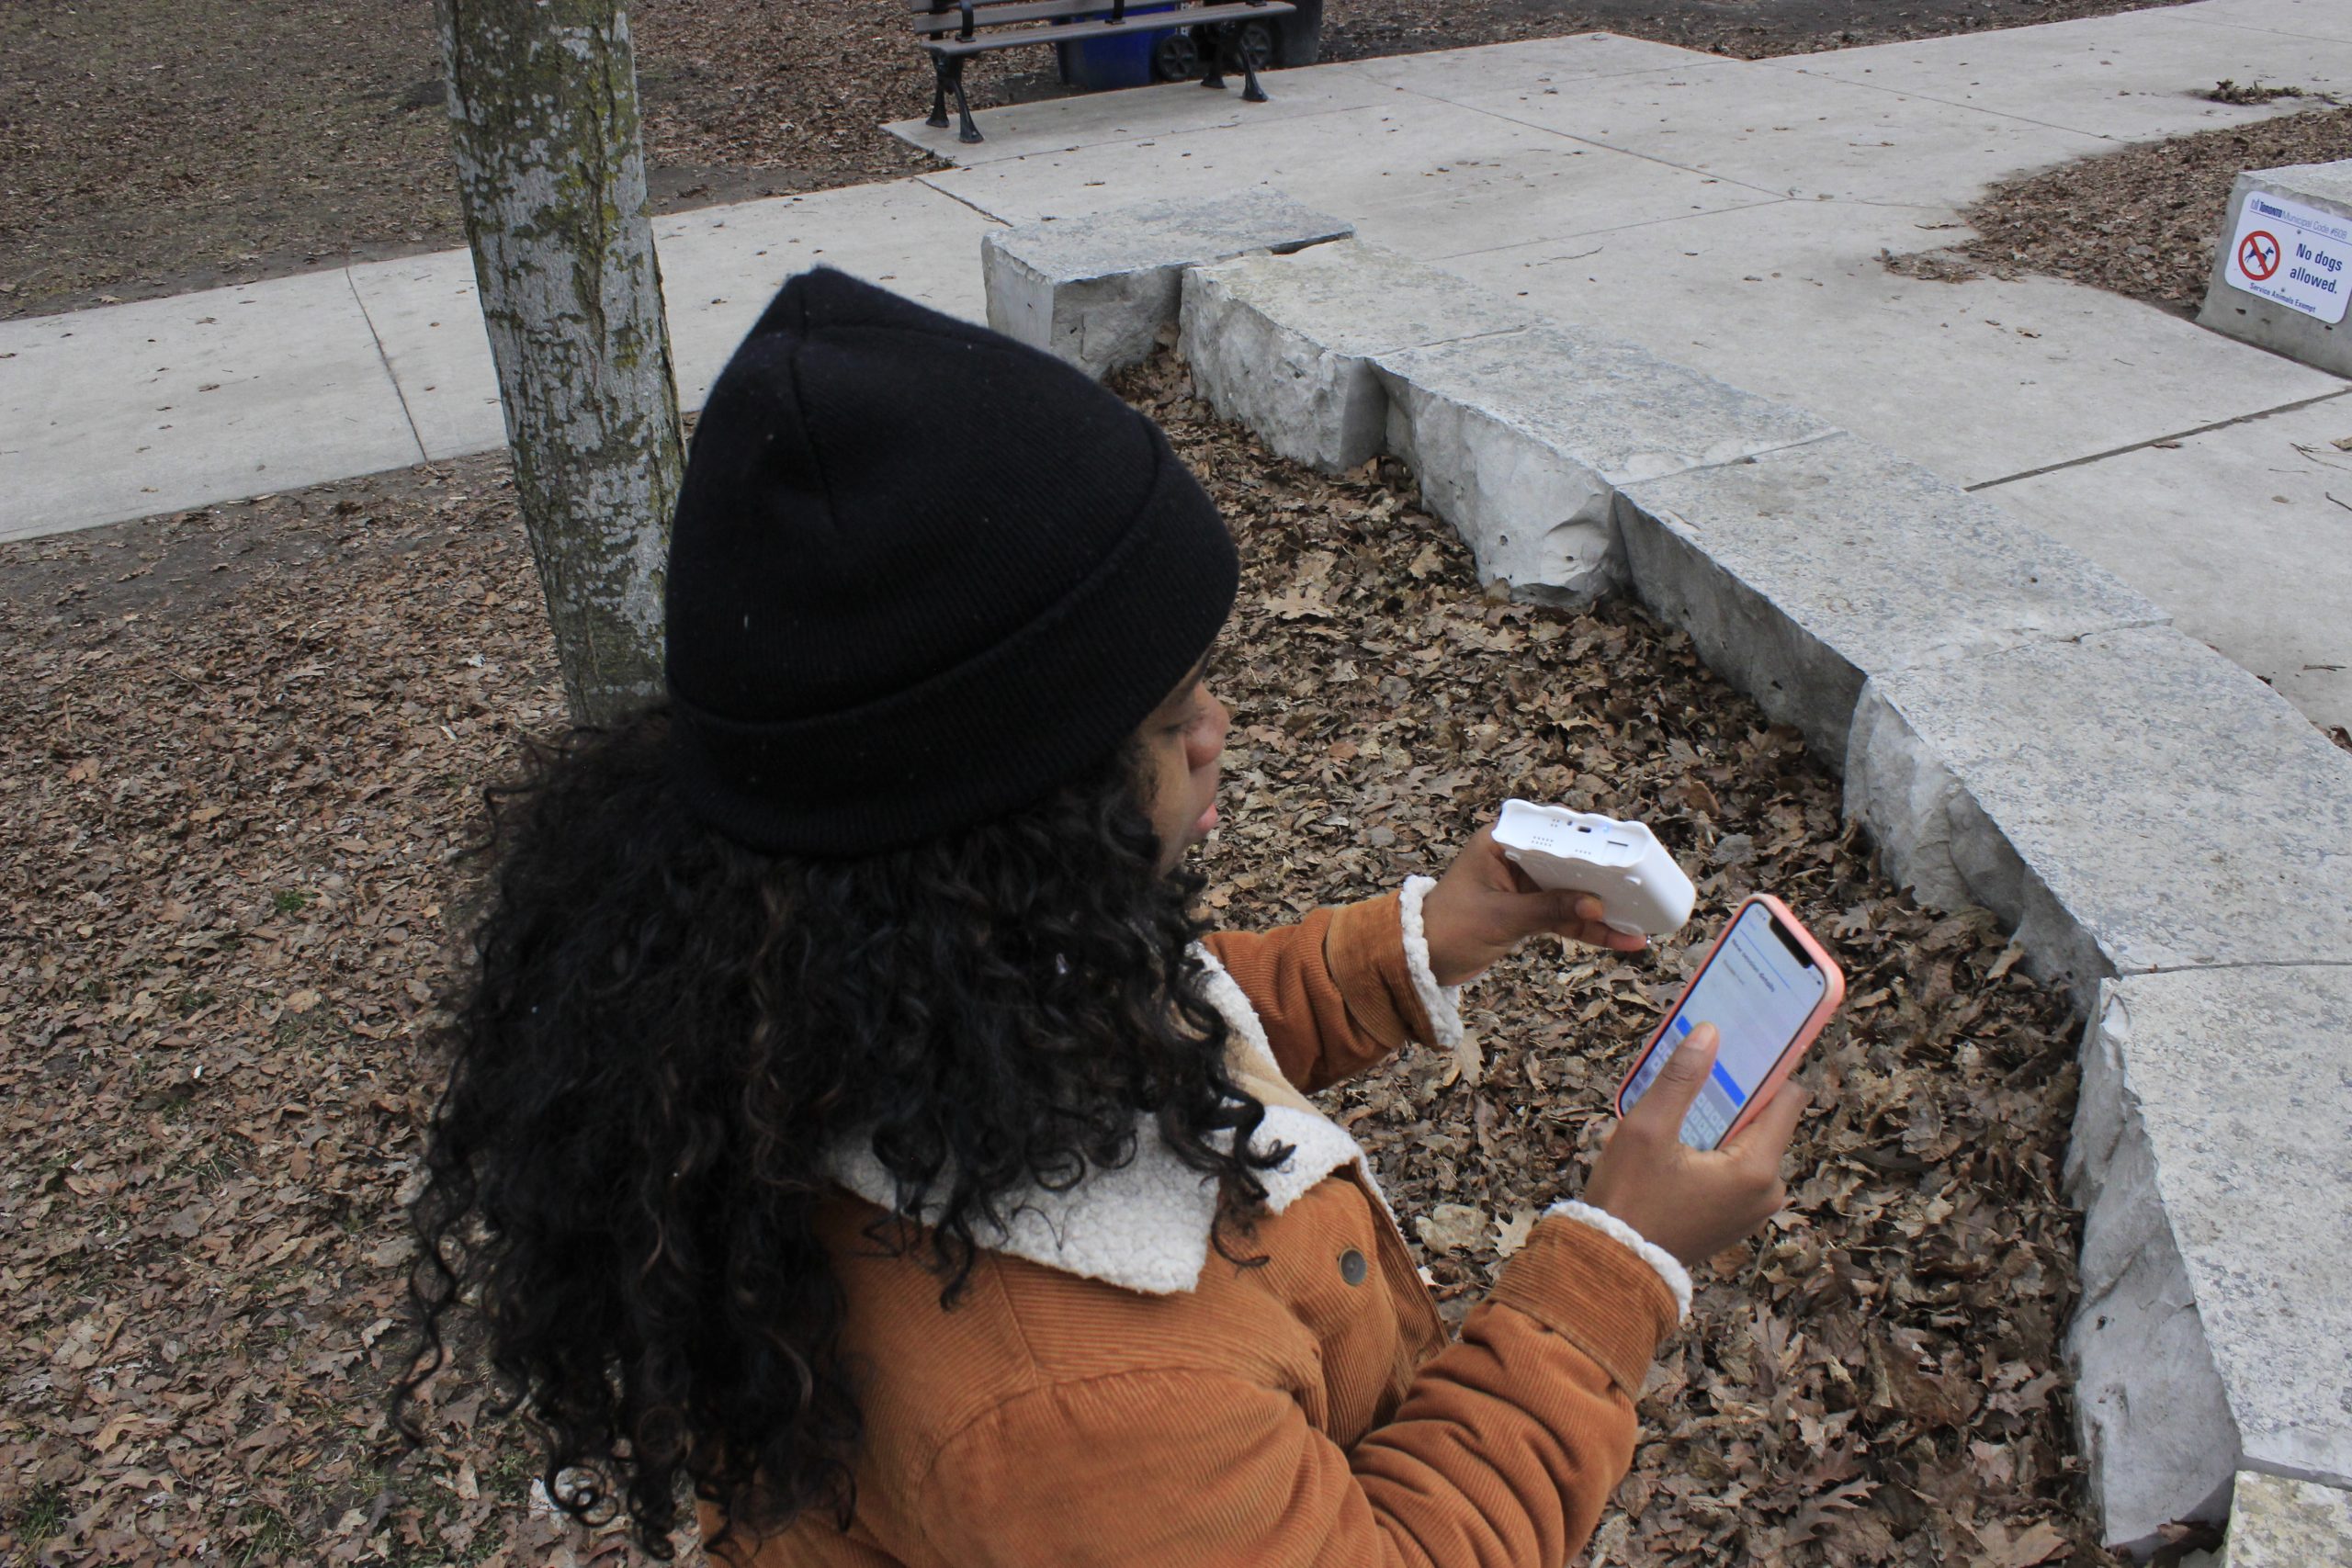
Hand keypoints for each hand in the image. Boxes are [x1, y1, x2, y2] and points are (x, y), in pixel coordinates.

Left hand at [1420, 824, 1647, 986]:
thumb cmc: (1447, 927)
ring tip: (1642, 919)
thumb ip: (1548, 909)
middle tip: (1642, 883)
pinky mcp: (1530, 912)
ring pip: (1573, 892)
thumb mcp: (1501, 917)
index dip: (1588, 840)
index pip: (1552, 832)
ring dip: (1604, 908)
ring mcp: (1526, 886)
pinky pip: (1567, 917)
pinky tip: (1621, 939)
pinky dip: (1591, 929)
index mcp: (1502, 841)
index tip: (1621, 848)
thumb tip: (1595, 906)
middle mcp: (1517, 858)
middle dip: (1605, 876)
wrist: (1420, 962)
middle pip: (1570, 861)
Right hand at [1579, 1023, 1809, 1266]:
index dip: (1768, 1070)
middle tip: (1699, 1078)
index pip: (1788, 1099)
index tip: (1741, 1050)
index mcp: (1757, 1167)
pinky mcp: (1737, 1221)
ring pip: (1751, 1147)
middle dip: (1737, 1098)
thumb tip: (1710, 1032)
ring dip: (1724, 1126)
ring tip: (1682, 1113)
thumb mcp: (1647, 1129)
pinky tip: (1681, 1146)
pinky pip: (1738, 1172)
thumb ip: (1681, 1079)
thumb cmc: (1629, 1197)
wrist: (1614, 1268)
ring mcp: (1755, 1210)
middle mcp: (1769, 1191)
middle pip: (1768, 1122)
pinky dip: (1718, 1153)